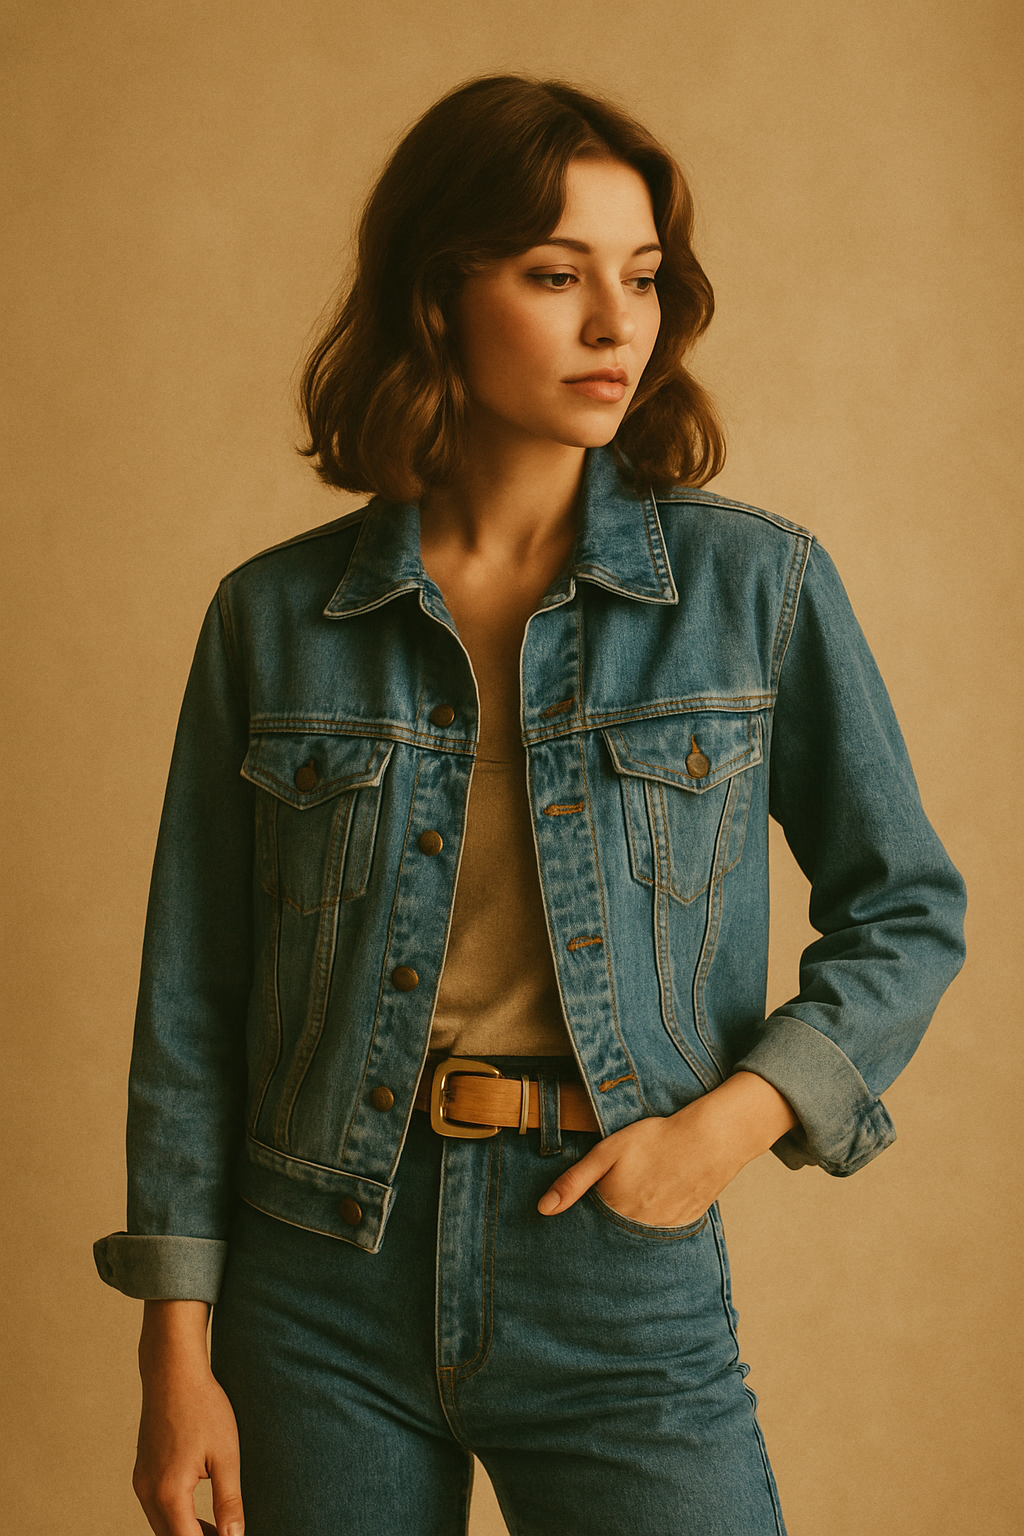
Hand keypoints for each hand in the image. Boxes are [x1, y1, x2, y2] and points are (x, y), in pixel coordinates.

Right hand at [133, 1301, 243, 1535]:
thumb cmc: (202, 1407)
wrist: (172, 1372)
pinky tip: (197, 1511)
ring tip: (218, 1529)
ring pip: (161, 1526)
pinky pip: (156, 1508)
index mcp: (169, 1493)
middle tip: (227, 1534)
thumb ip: (229, 1502)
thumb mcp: (226, 1456)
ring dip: (186, 1532)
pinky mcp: (142, 1472)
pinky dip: (175, 1517)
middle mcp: (148, 1492)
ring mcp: (141, 1482)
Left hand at [537, 1071, 796, 1225]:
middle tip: (624, 1190)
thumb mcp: (607, 1152)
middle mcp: (637, 1228)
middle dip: (609, 1222)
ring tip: (642, 1192)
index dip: (587, 1214)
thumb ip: (574, 1182)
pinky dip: (656, 1221)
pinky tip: (661, 1197)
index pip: (589, 1228)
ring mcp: (662, 1231)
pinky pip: (661, 1233)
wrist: (709, 1139)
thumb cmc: (655, 1140)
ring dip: (633, 1223)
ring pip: (637, 1235)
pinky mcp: (683, 1226)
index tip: (589, 1204)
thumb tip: (543, 1209)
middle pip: (613, 1234)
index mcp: (614, 1211)